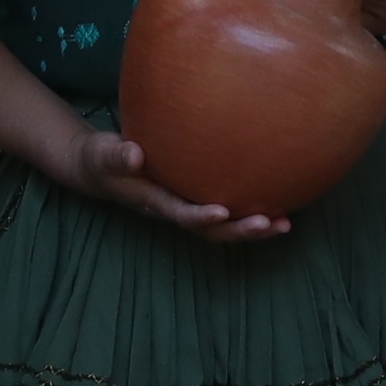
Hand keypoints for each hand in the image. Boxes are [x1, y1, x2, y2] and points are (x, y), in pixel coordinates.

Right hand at [53, 125, 289, 242]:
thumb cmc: (103, 159)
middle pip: (209, 229)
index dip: (199, 216)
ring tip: (284, 225)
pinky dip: (249, 210)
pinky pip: (225, 209)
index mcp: (153, 201)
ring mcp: (185, 206)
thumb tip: (135, 154)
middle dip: (238, 230)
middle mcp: (174, 209)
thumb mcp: (103, 154)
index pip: (179, 212)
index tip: (221, 212)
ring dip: (251, 228)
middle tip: (268, 225)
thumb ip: (118, 155)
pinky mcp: (194, 197)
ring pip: (221, 226)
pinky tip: (277, 201)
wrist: (101, 169)